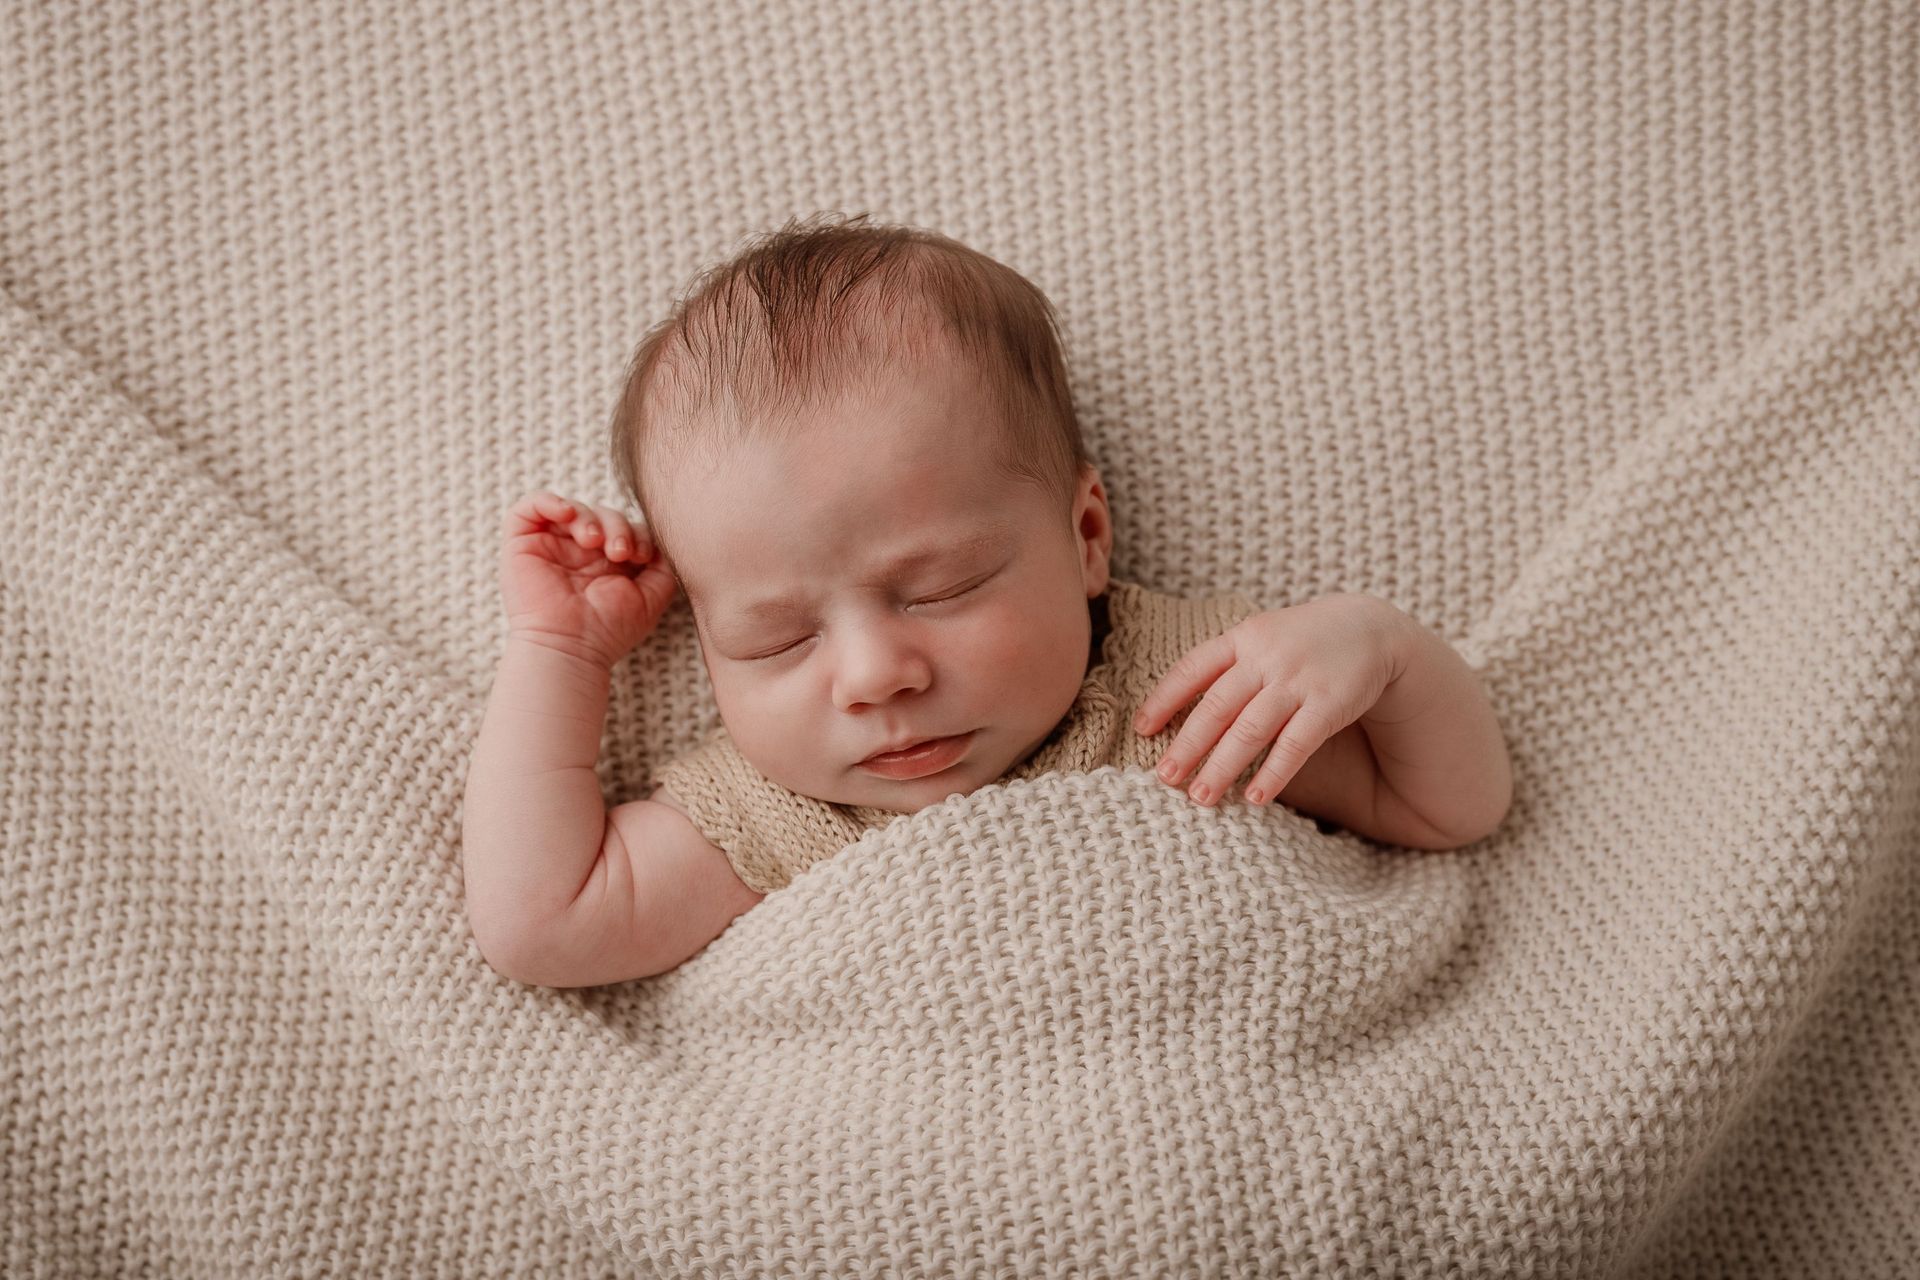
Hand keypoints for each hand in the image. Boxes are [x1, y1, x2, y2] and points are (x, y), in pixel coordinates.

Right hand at [498, 491, 677, 665]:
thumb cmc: (608, 630)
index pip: (625, 528)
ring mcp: (551, 547)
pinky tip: (568, 514)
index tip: (642, 555)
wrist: (571, 648)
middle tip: (618, 552)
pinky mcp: (522, 544)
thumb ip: (663, 568)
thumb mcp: (650, 597)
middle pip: (602, 514)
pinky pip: (530, 507)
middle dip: (617, 526)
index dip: (637, 533)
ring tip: (594, 541)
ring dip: (590, 517)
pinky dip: (550, 500)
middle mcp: (578, 553)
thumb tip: (664, 542)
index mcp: (606, 563)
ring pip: (573, 508)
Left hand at [1133, 593, 1403, 806]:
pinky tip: (1256, 798)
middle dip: (1187, 745)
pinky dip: (1274, 772)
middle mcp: (1265, 657)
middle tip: (1164, 778)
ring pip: (1250, 729)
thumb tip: (1176, 709)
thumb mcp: (1261, 638)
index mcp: (1242, 638)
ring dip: (1223, 767)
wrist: (1370, 629)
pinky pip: (1295, 744)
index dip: (1164, 699)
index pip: (1192, 669)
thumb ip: (1227, 665)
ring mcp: (1297, 680)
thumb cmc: (1302, 642)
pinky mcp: (1329, 703)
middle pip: (1217, 706)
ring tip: (1200, 798)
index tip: (1141, 730)